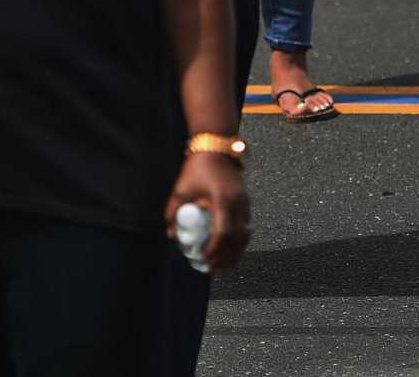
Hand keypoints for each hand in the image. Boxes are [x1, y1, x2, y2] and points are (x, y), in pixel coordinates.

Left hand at [166, 155, 250, 275]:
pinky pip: (246, 227)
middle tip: (214, 270)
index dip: (215, 249)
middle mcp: (238, 203)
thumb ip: (174, 211)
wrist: (216, 148)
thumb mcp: (182, 189)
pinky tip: (231, 250)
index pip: (223, 232)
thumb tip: (171, 233)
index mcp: (223, 200)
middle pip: (237, 239)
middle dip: (226, 258)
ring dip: (236, 253)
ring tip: (224, 266)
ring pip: (245, 235)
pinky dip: (239, 241)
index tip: (205, 259)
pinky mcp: (247, 202)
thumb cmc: (198, 168)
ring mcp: (245, 202)